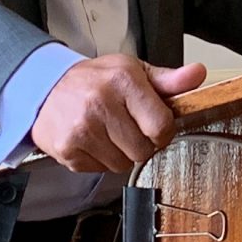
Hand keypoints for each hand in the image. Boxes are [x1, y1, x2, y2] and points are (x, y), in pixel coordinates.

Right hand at [27, 56, 207, 173]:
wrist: (44, 88)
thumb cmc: (94, 80)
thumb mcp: (132, 71)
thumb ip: (168, 80)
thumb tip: (197, 74)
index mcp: (123, 80)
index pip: (162, 126)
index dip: (163, 131)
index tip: (154, 125)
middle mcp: (101, 104)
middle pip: (143, 150)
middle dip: (141, 143)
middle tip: (127, 127)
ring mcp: (82, 129)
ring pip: (122, 164)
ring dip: (120, 153)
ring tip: (107, 132)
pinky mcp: (68, 149)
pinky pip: (100, 170)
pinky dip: (100, 160)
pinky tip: (92, 140)